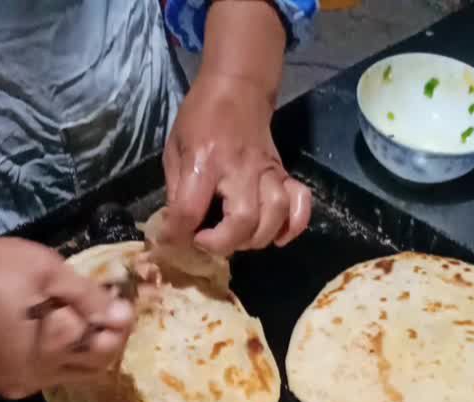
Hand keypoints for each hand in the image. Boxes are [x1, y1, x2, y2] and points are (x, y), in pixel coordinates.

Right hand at [0, 235, 134, 398]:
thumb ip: (88, 295)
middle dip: (104, 337)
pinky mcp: (4, 383)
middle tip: (105, 306)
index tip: (118, 297)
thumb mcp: (45, 270)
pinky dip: (57, 353)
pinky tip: (50, 326)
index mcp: (42, 354)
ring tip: (75, 311)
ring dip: (81, 346)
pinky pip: (46, 373)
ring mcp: (17, 385)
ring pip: (70, 373)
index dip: (114, 321)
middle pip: (91, 368)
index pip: (101, 348)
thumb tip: (123, 313)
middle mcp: (33, 380)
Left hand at [163, 72, 311, 255]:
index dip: (178, 235)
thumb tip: (179, 229)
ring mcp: (267, 170)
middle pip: (243, 220)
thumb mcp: (175, 149)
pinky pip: (300, 203)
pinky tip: (278, 237)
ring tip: (239, 238)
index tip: (173, 241)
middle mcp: (240, 167)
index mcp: (205, 159)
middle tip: (209, 240)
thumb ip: (176, 191)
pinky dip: (294, 226)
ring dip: (257, 238)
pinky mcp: (284, 173)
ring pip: (275, 215)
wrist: (238, 86)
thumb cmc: (201, 117)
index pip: (191, 210)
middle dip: (224, 243)